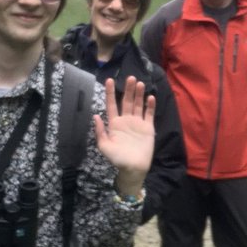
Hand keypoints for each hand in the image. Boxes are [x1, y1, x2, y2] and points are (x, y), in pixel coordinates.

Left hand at [94, 76, 155, 195]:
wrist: (134, 168)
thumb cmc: (118, 159)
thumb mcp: (104, 147)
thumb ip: (100, 132)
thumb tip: (95, 116)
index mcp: (114, 124)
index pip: (111, 105)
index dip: (110, 93)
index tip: (109, 80)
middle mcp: (126, 120)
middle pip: (126, 101)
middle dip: (128, 89)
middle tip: (130, 77)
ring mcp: (137, 123)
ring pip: (138, 105)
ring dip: (139, 94)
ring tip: (140, 84)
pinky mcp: (148, 127)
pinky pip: (149, 114)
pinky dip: (150, 106)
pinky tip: (150, 97)